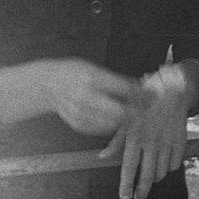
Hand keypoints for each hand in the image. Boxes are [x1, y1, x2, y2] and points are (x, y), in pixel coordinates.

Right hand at [0, 58, 140, 134]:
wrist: (46, 84)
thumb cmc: (73, 72)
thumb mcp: (95, 69)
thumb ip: (115, 80)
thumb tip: (139, 87)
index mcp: (93, 78)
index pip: (124, 89)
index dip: (141, 94)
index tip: (153, 95)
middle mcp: (86, 97)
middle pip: (120, 111)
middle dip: (137, 112)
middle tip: (147, 109)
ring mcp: (81, 113)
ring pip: (113, 123)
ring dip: (127, 120)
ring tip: (134, 114)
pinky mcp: (78, 124)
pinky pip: (102, 129)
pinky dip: (112, 125)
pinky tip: (117, 119)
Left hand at [99, 64, 190, 198]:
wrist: (173, 86)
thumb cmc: (145, 101)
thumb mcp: (127, 117)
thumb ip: (116, 140)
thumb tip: (102, 157)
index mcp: (136, 136)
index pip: (129, 168)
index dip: (126, 186)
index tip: (125, 198)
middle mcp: (152, 141)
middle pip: (147, 175)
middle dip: (142, 191)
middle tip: (139, 198)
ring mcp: (168, 141)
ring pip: (162, 171)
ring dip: (156, 178)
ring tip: (151, 178)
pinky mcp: (181, 139)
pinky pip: (177, 161)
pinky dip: (171, 166)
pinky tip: (166, 163)